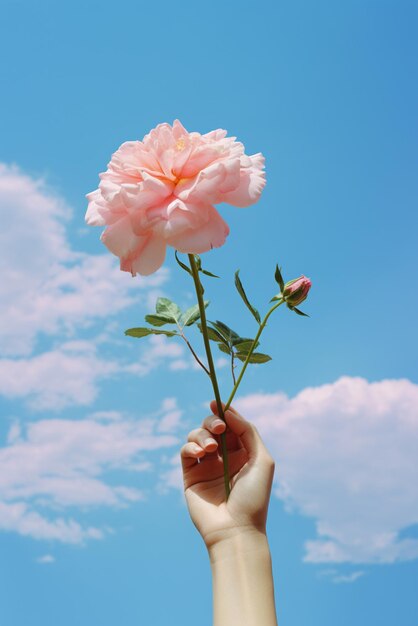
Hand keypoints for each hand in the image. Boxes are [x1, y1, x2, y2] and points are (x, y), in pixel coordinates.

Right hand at [181, 401, 274, 548]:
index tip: (217, 403)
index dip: (224, 412)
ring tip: (210, 449)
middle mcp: (224, 457)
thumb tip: (228, 412)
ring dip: (202, 435)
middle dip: (213, 421)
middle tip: (218, 428)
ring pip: (197, 436)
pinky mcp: (190, 475)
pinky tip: (201, 454)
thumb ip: (247, 432)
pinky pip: (185, 451)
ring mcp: (206, 465)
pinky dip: (191, 446)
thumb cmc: (254, 497)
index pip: (231, 424)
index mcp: (243, 452)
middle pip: (212, 426)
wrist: (236, 529)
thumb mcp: (261, 460)